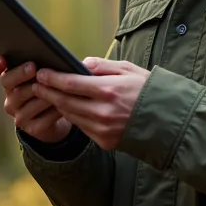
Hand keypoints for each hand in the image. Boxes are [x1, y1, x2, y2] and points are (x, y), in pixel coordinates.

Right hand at [0, 56, 71, 143]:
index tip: (1, 62)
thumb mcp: (46, 76)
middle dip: (23, 76)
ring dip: (45, 94)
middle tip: (33, 68)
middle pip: (14, 88)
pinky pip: (44, 119)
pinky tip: (64, 105)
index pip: (3, 75)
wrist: (56, 119)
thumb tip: (65, 57)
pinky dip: (54, 111)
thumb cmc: (50, 90)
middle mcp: (11, 100)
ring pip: (31, 103)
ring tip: (56, 86)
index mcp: (12, 84)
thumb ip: (44, 64)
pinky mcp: (32, 129)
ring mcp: (20, 116)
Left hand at [32, 57, 149, 150]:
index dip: (52, 78)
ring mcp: (103, 129)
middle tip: (36, 84)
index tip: (41, 73)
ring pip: (70, 115)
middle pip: (65, 101)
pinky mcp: (105, 141)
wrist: (168, 122)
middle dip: (48, 92)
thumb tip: (81, 63)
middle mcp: (103, 111)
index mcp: (108, 90)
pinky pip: (82, 127)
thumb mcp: (128, 70)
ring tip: (48, 95)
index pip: (70, 84)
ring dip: (57, 104)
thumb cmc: (148, 90)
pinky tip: (67, 108)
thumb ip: (103, 66)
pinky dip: (73, 116)